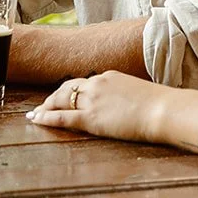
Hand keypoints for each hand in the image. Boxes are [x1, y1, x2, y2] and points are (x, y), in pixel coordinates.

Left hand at [26, 71, 160, 141]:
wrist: (162, 109)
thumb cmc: (158, 104)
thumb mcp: (138, 93)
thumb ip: (124, 96)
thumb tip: (124, 104)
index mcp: (109, 77)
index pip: (83, 83)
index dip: (69, 91)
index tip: (62, 97)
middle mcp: (97, 84)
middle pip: (67, 89)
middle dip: (52, 98)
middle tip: (42, 106)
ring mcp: (93, 100)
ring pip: (61, 101)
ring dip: (46, 107)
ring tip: (35, 115)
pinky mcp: (91, 118)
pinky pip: (63, 117)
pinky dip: (47, 118)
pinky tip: (37, 120)